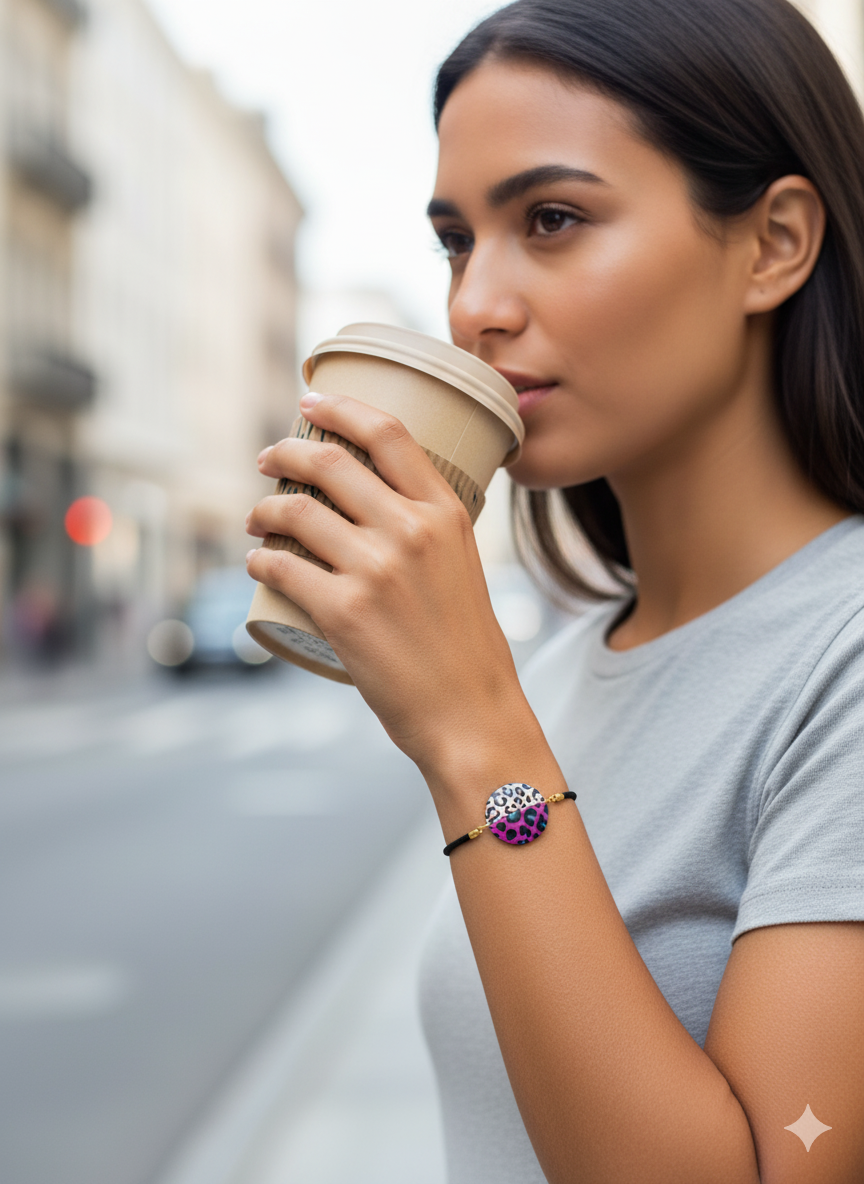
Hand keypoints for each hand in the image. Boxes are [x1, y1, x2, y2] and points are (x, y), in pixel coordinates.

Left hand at [245, 392, 531, 778]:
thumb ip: (430, 530)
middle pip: (329, 462)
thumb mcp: (463, 566)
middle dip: (284, 452)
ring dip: (262, 509)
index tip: (309, 403)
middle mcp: (411, 530)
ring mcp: (375, 570)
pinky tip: (257, 563)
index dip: (340, 408)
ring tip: (256, 519)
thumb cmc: (467, 647)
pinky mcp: (343, 612)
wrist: (472, 713)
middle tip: (267, 460)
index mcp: (446, 513)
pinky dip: (259, 561)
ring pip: (295, 512)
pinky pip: (280, 568)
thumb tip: (380, 507)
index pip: (388, 433)